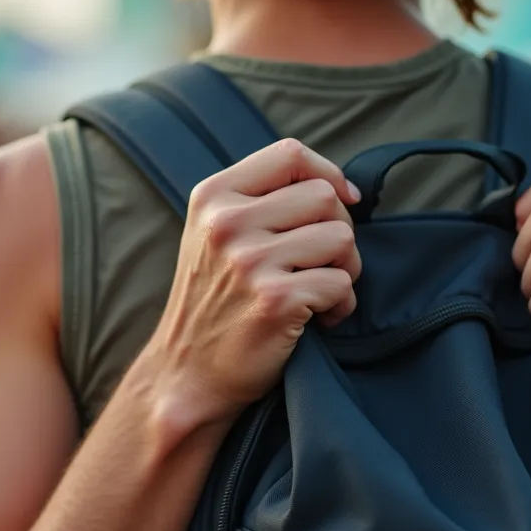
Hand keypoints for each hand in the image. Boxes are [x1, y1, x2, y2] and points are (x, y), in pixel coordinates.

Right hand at [145, 138, 362, 430]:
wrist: (186, 375)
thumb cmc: (212, 305)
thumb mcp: (215, 236)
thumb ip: (260, 202)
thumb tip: (337, 187)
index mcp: (212, 197)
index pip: (289, 154)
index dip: (327, 173)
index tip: (342, 200)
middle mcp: (227, 223)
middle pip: (324, 196)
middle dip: (339, 229)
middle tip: (321, 264)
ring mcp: (250, 262)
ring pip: (341, 238)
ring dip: (345, 268)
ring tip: (318, 292)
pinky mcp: (275, 300)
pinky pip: (341, 283)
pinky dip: (340, 305)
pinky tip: (317, 320)